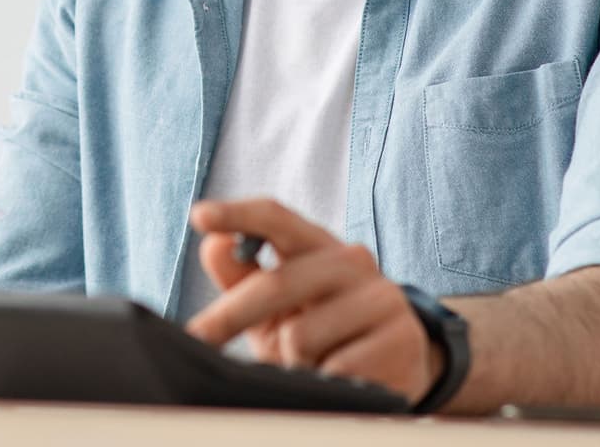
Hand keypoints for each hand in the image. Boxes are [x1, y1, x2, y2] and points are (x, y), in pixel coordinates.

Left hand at [185, 198, 439, 404]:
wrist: (395, 369)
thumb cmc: (322, 332)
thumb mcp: (277, 307)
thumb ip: (242, 276)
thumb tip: (214, 246)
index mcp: (318, 245)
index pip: (276, 218)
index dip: (237, 215)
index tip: (200, 216)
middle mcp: (353, 261)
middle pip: (276, 282)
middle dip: (229, 316)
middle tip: (197, 339)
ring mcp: (382, 298)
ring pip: (300, 336)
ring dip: (293, 363)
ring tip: (313, 365)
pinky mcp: (402, 340)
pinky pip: (334, 370)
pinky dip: (324, 383)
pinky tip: (340, 379)